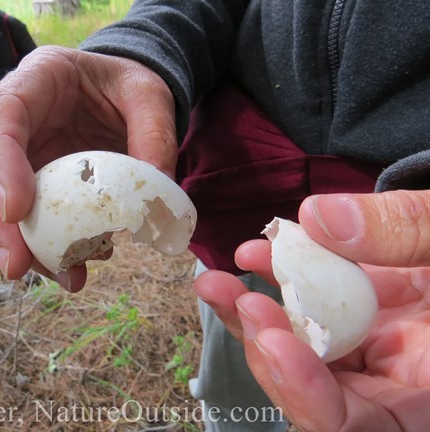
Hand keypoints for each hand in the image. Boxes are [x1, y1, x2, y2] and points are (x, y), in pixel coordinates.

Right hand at [0, 46, 176, 291]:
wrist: (123, 97)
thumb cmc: (128, 86)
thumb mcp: (150, 94)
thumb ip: (155, 134)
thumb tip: (156, 200)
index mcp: (36, 79)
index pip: (0, 116)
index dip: (0, 163)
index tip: (17, 210)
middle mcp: (14, 119)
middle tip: (17, 265)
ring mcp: (17, 154)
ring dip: (20, 247)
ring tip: (66, 278)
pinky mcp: (30, 185)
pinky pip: (26, 221)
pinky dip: (47, 250)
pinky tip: (77, 266)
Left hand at [194, 190, 429, 430]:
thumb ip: (408, 230)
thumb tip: (316, 217)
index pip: (365, 428)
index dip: (311, 399)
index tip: (276, 345)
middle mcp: (400, 383)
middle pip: (317, 397)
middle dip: (269, 355)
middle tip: (241, 302)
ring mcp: (376, 350)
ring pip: (302, 354)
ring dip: (253, 321)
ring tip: (219, 282)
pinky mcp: (360, 318)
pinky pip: (307, 312)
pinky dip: (276, 287)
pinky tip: (256, 254)